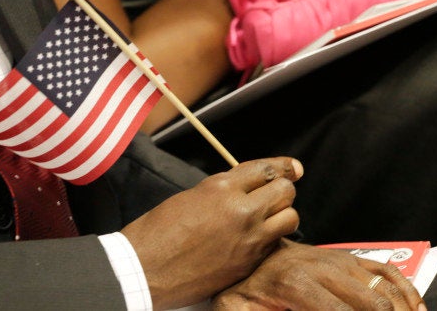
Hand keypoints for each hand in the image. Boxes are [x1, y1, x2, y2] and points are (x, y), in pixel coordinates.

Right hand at [121, 157, 303, 309]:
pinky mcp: (248, 263)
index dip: (283, 166)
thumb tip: (245, 186)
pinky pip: (275, 244)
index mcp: (222, 188)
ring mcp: (249, 239)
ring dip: (282, 215)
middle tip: (272, 196)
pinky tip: (255, 240)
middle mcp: (241, 211)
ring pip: (290, 218)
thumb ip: (223, 189)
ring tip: (268, 219)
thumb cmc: (158, 231)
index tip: (293, 168)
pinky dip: (271, 238)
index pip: (266, 168)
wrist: (144, 269)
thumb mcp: (190, 196)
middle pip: (285, 191)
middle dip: (281, 190)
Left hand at [213, 239, 426, 310]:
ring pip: (386, 289)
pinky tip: (417, 309)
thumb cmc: (244, 288)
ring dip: (406, 310)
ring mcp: (341, 260)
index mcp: (297, 285)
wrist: (252, 254)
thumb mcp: (237, 310)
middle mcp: (326, 269)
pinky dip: (407, 291)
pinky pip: (387, 273)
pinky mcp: (350, 258)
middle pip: (374, 305)